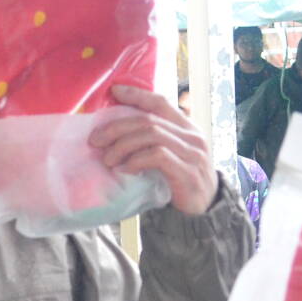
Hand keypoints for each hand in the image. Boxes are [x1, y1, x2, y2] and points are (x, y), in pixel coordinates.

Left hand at [91, 85, 217, 214]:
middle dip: (117, 127)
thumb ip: (155, 142)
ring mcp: (192, 154)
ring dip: (123, 145)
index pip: (161, 103)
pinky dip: (136, 160)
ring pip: (151, 135)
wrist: (205, 210)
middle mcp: (192, 136)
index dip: (137, 94)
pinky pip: (157, 156)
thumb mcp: (172, 155)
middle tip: (96, 140)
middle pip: (149, 120)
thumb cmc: (182, 181)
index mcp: (187, 128)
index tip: (114, 91)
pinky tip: (124, 169)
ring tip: (108, 159)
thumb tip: (117, 133)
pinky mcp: (188, 172)